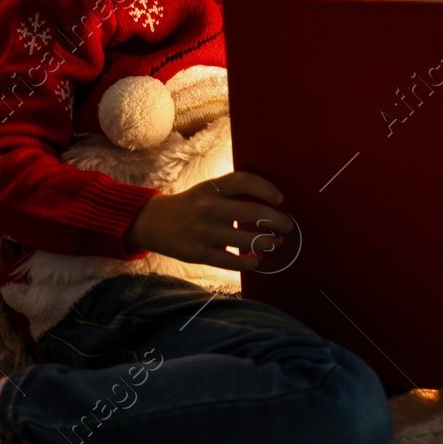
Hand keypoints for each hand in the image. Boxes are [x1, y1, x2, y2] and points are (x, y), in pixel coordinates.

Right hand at [125, 171, 292, 269]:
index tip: (280, 198)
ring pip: (245, 240)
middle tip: (287, 226)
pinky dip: (250, 262)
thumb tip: (271, 203)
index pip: (244, 181)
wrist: (154, 223)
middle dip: (277, 220)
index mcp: (211, 188)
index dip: (266, 188)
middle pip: (252, 212)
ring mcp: (203, 232)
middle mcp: (208, 207)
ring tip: (275, 241)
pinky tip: (258, 259)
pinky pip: (232, 262)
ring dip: (267, 242)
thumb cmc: (192, 205)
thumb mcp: (208, 191)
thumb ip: (233, 193)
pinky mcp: (199, 253)